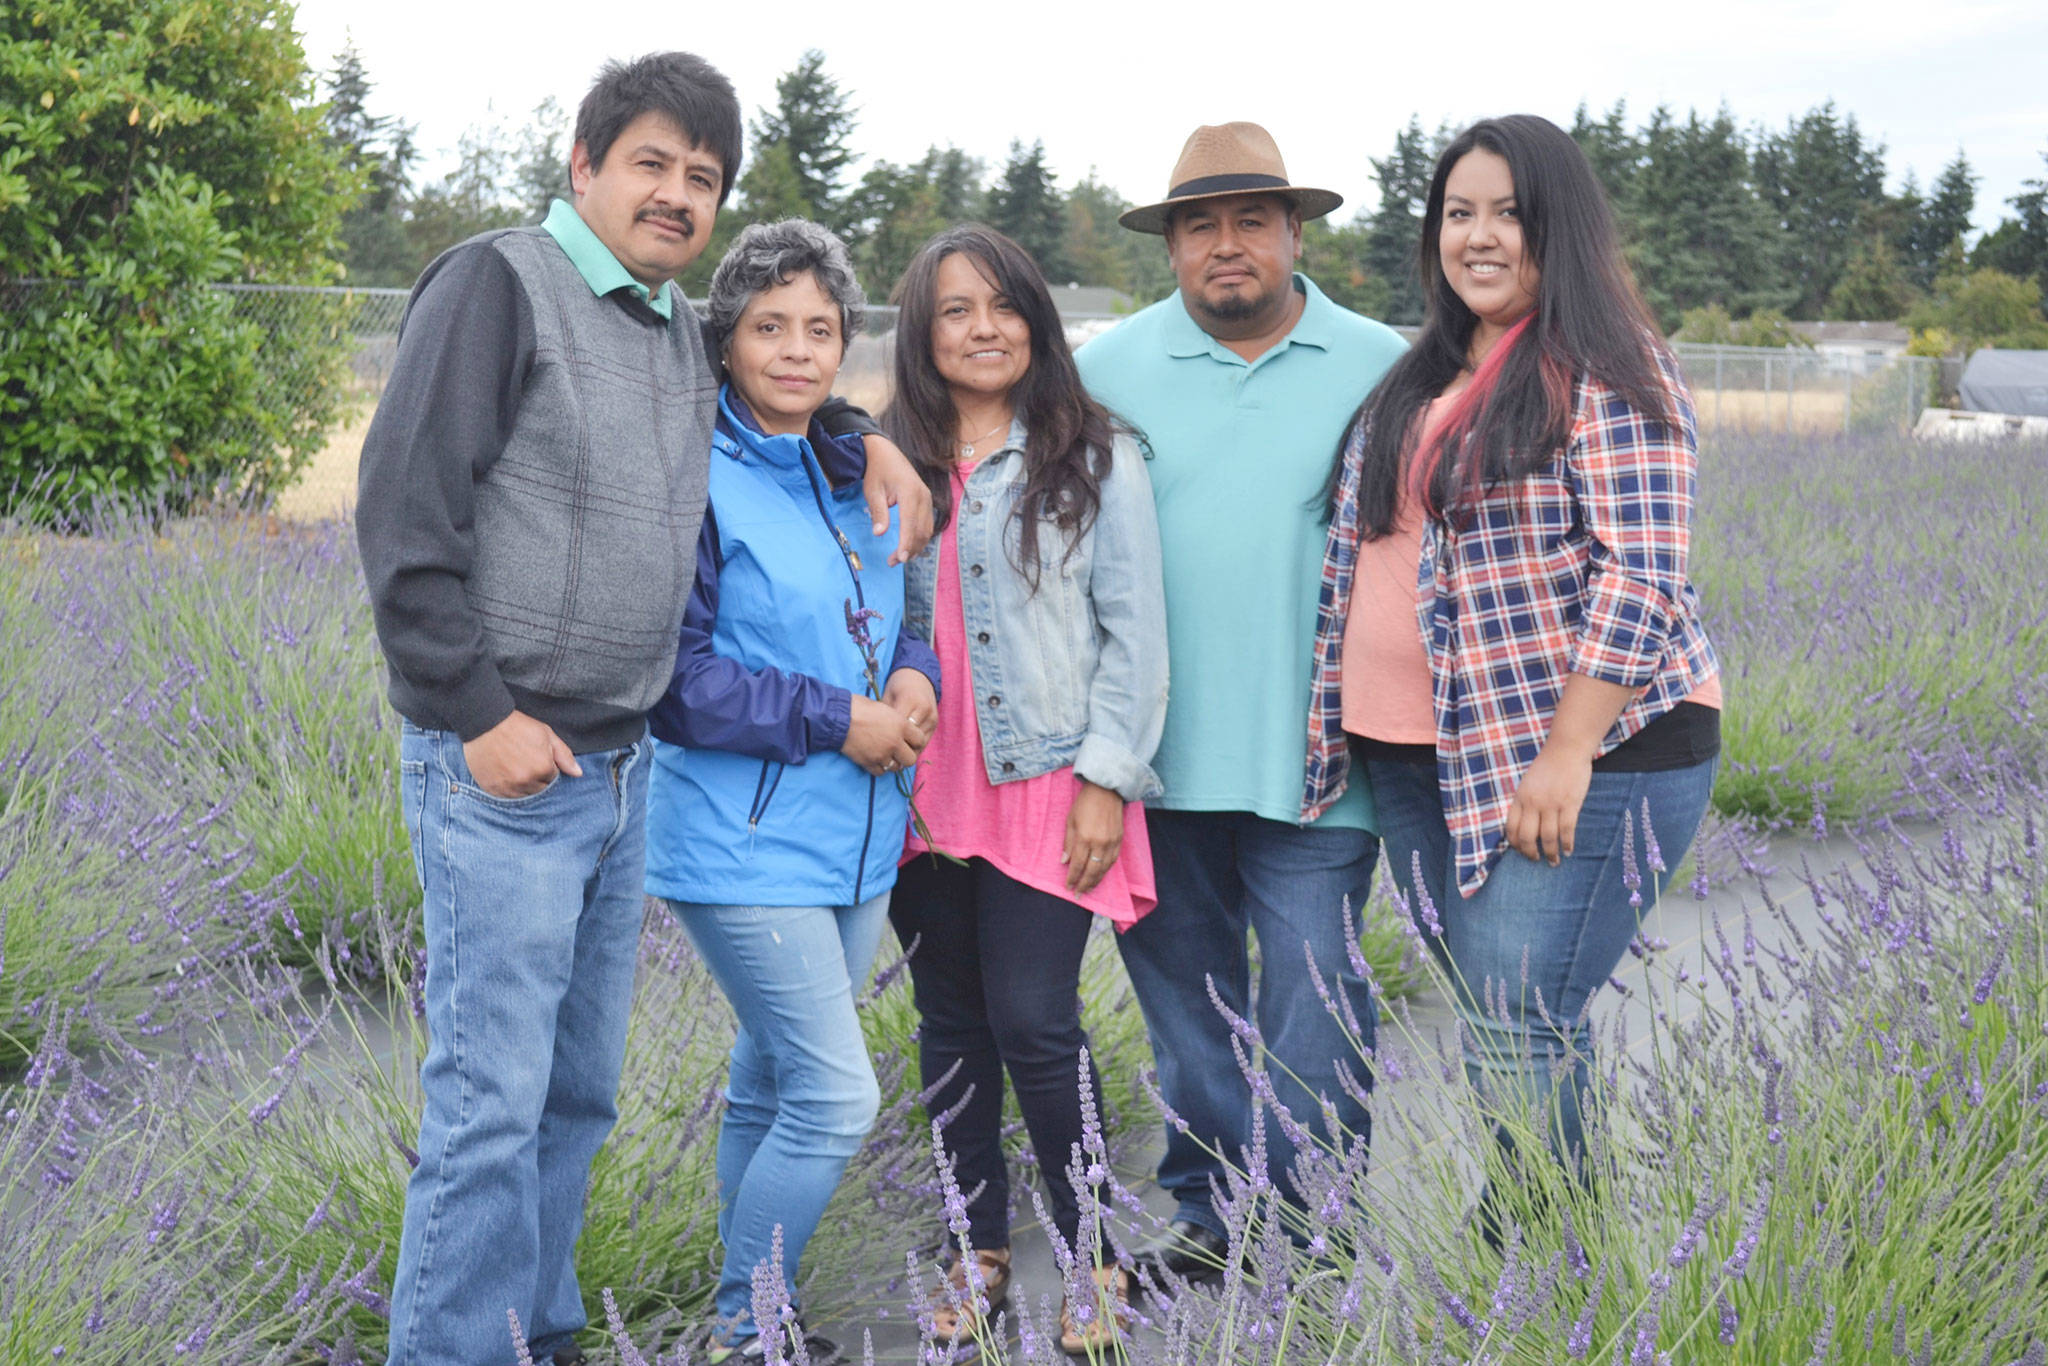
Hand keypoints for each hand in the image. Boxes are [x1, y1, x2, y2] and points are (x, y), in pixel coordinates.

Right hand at [463, 710, 582, 798]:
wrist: (485, 723)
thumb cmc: (518, 726)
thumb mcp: (546, 735)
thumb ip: (564, 756)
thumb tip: (578, 773)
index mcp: (543, 768)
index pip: (552, 777)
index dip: (545, 766)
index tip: (534, 755)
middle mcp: (526, 781)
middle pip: (539, 789)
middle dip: (535, 777)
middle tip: (522, 760)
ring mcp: (508, 787)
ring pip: (523, 795)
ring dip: (522, 784)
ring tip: (513, 766)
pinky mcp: (493, 790)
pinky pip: (507, 797)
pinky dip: (508, 788)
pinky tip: (504, 772)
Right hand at [843, 694, 918, 775]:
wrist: (838, 718)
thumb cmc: (859, 707)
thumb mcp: (883, 708)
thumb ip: (895, 720)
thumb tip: (899, 727)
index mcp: (901, 725)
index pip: (920, 740)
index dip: (915, 741)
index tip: (910, 741)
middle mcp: (895, 742)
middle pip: (911, 759)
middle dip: (906, 756)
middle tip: (899, 752)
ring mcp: (882, 754)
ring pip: (896, 768)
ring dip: (893, 762)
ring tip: (886, 756)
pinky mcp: (869, 762)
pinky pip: (881, 772)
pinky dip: (879, 767)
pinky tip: (875, 760)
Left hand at [862, 433, 933, 565]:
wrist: (885, 452)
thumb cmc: (877, 470)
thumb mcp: (873, 491)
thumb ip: (878, 512)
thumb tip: (879, 533)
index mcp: (910, 492)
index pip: (910, 523)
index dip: (906, 543)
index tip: (900, 559)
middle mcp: (923, 496)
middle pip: (921, 530)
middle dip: (909, 549)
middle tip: (892, 562)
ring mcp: (927, 499)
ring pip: (926, 530)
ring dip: (915, 546)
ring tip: (898, 558)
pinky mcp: (926, 502)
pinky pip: (927, 524)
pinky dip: (919, 538)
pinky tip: (908, 547)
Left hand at [880, 668, 937, 754]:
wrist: (919, 677)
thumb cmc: (898, 687)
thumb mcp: (887, 697)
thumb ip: (884, 716)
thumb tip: (876, 737)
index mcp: (910, 700)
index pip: (897, 727)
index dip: (886, 738)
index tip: (875, 746)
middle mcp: (924, 710)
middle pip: (910, 737)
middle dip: (897, 748)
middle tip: (883, 757)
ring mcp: (932, 718)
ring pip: (919, 743)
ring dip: (906, 751)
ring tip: (892, 758)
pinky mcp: (935, 724)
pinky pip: (924, 742)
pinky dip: (913, 748)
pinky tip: (901, 752)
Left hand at [1062, 780, 1124, 894]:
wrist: (1107, 790)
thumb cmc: (1085, 803)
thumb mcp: (1070, 820)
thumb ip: (1068, 843)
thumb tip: (1064, 861)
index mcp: (1084, 837)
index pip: (1077, 864)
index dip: (1073, 877)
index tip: (1068, 886)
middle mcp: (1099, 843)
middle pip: (1092, 870)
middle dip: (1084, 884)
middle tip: (1078, 895)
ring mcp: (1111, 842)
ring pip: (1104, 868)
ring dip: (1096, 881)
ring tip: (1089, 889)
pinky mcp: (1120, 840)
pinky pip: (1113, 860)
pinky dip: (1106, 870)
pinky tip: (1101, 875)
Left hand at [1503, 743, 1593, 864]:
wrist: (1566, 749)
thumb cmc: (1548, 766)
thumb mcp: (1528, 783)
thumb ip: (1526, 802)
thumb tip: (1526, 824)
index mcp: (1520, 797)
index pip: (1511, 828)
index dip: (1515, 844)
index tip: (1521, 851)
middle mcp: (1533, 803)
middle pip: (1527, 837)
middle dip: (1530, 853)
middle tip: (1536, 860)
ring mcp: (1551, 804)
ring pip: (1547, 837)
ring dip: (1551, 853)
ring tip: (1554, 861)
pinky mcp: (1569, 804)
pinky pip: (1567, 830)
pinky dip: (1567, 844)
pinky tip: (1568, 850)